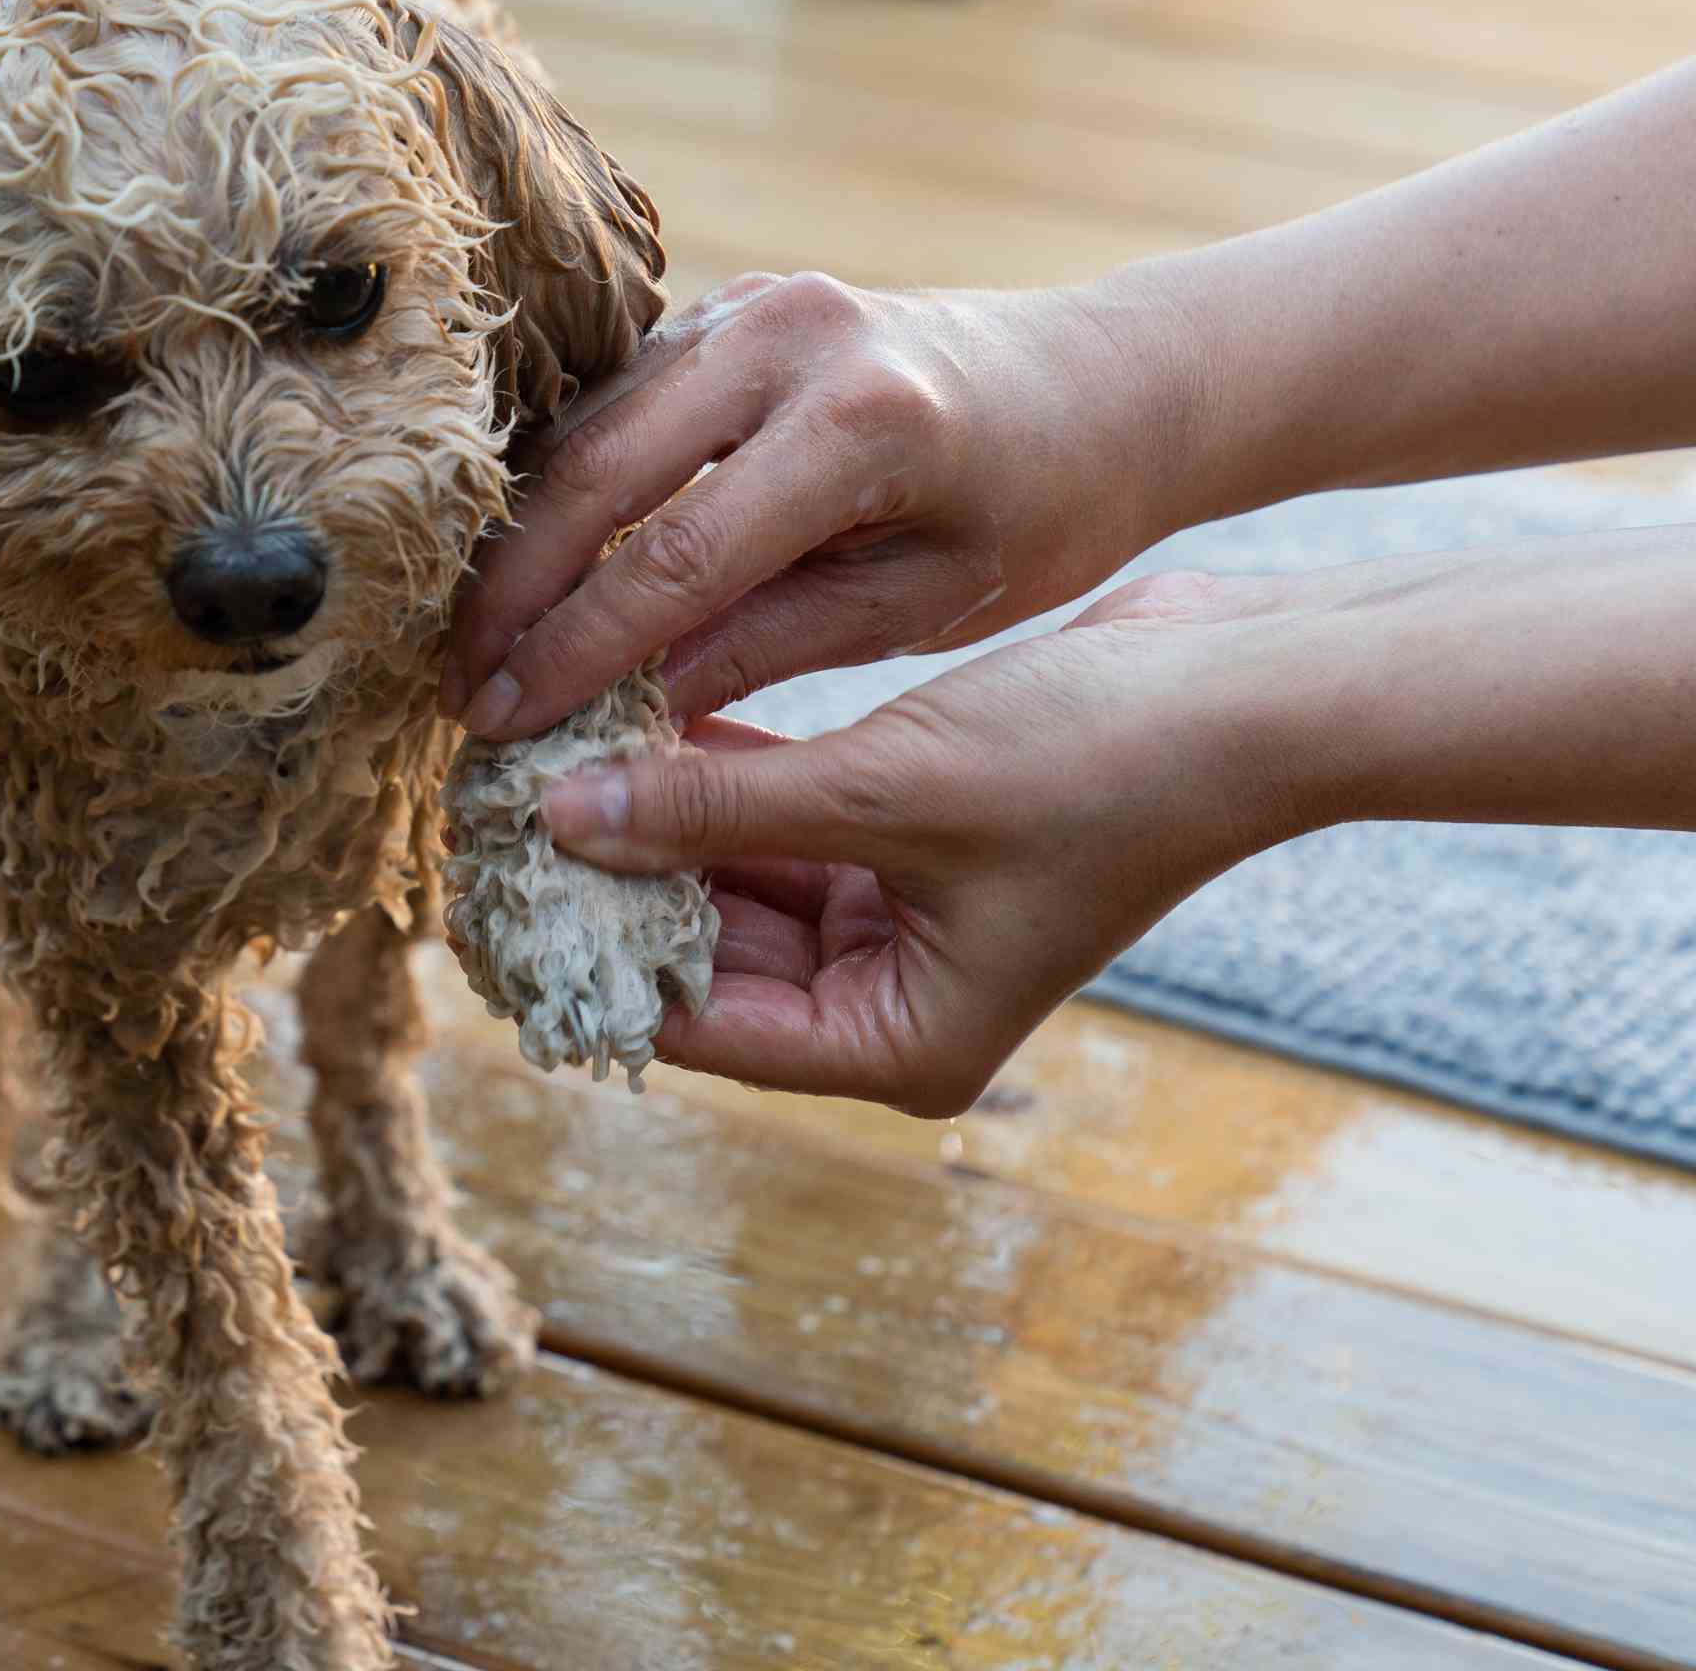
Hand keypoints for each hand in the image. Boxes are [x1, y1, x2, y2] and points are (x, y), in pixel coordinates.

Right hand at [444, 270, 1200, 740]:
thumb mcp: (921, 606)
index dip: (575, 652)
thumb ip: (768, 645)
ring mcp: (750, 304)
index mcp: (863, 421)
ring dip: (521, 546)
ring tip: (475, 649)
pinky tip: (525, 573)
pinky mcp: (726, 305)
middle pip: (597, 477)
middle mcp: (792, 336)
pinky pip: (614, 403)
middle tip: (456, 694)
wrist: (1099, 384)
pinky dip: (562, 490)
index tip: (502, 726)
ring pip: (586, 431)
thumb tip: (622, 714)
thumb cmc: (1034, 511)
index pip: (676, 556)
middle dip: (515, 597)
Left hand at [537, 569, 1309, 1116]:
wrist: (1250, 690)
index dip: (590, 955)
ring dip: (653, 815)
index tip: (487, 891)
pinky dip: (717, 773)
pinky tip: (635, 708)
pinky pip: (776, 821)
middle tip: (495, 804)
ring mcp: (898, 926)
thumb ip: (711, 806)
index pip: (695, 1024)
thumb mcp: (880, 789)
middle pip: (704, 955)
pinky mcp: (904, 842)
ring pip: (730, 879)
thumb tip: (561, 817)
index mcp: (894, 1048)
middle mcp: (888, 1005)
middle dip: (610, 878)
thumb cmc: (1097, 764)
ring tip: (545, 746)